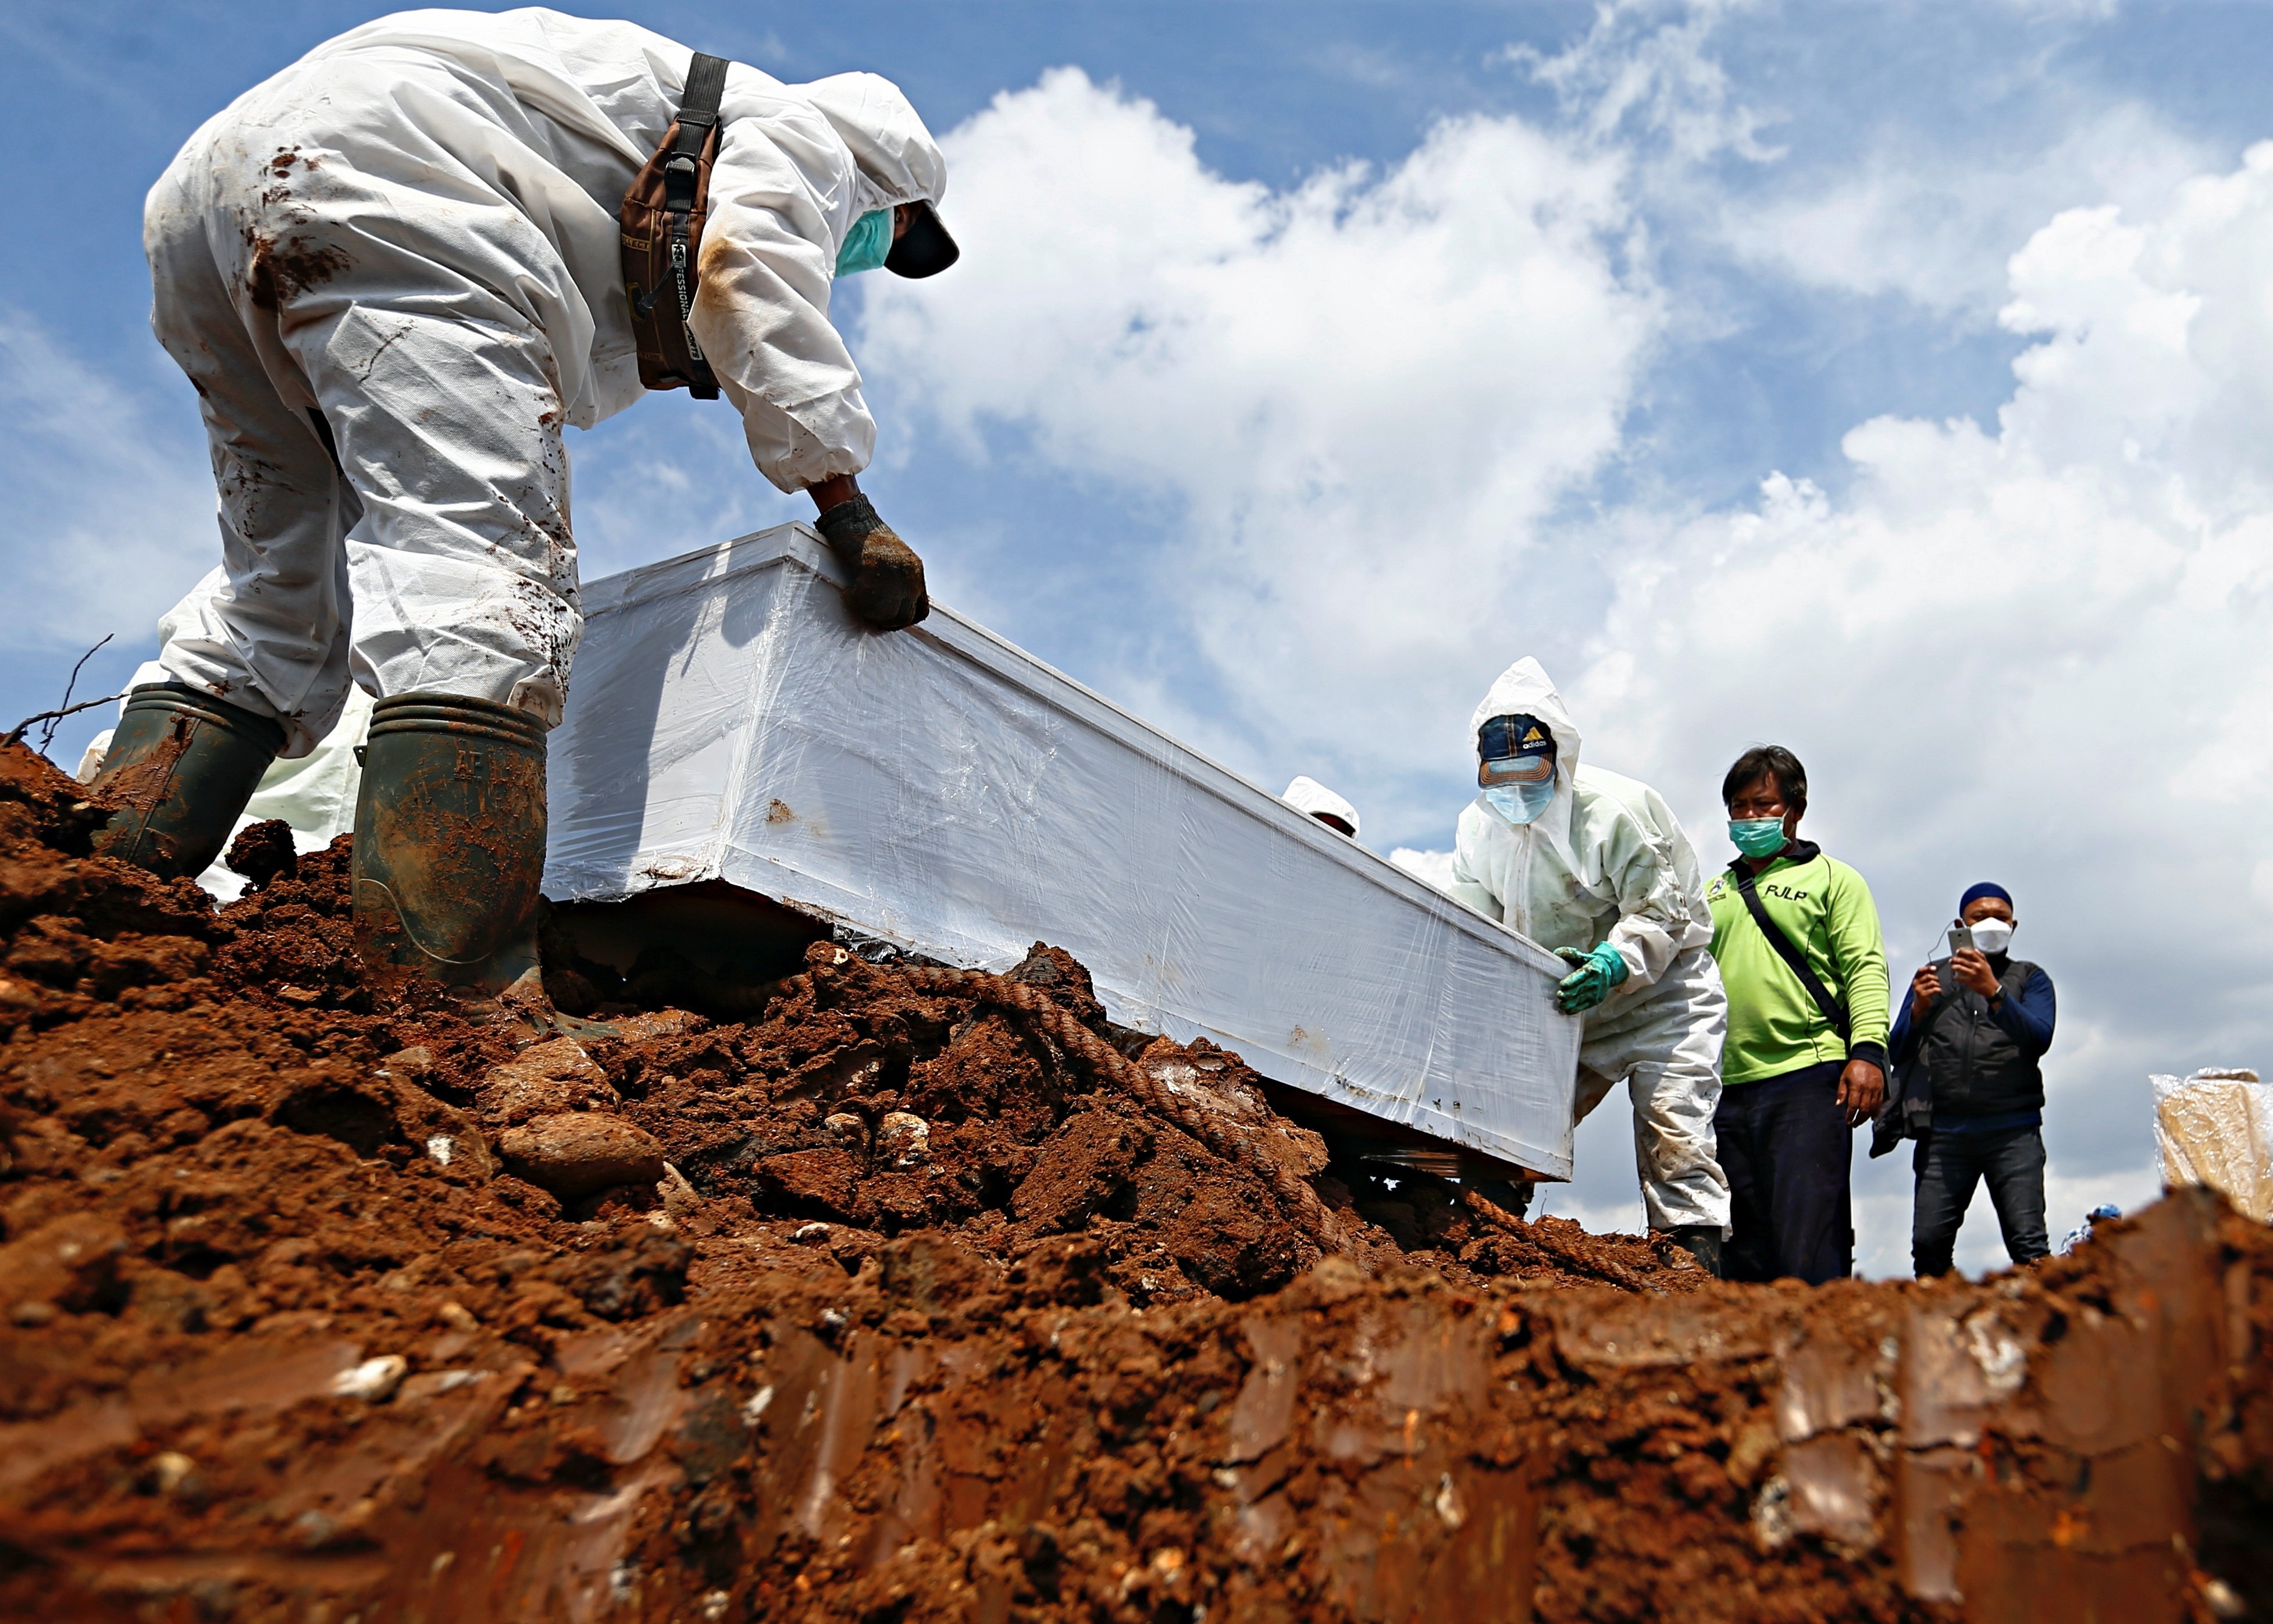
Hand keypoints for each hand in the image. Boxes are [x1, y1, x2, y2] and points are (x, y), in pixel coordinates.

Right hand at [815, 495, 929, 629]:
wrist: (852, 515)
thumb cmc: (865, 538)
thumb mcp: (891, 560)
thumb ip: (897, 581)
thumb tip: (891, 610)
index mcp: (916, 570)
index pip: (921, 611)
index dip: (904, 621)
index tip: (887, 621)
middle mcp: (909, 573)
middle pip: (904, 616)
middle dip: (885, 621)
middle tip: (867, 616)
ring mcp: (893, 572)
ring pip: (886, 613)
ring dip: (868, 613)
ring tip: (855, 602)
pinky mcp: (874, 569)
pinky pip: (866, 600)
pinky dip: (854, 601)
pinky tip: (847, 593)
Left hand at [1553, 943, 1628, 1013]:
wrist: (1608, 971)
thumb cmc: (1591, 962)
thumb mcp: (1583, 955)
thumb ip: (1570, 954)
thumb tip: (1557, 954)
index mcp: (1592, 968)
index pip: (1581, 976)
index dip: (1571, 981)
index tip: (1561, 985)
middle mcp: (1596, 981)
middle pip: (1580, 989)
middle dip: (1568, 994)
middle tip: (1559, 995)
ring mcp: (1597, 991)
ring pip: (1582, 999)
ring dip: (1570, 1003)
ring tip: (1561, 1004)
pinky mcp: (1597, 999)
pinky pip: (1585, 1006)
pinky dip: (1575, 1009)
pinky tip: (1567, 1010)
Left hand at [1837, 1058, 1884, 1127]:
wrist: (1868, 1058)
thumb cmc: (1853, 1067)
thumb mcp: (1844, 1077)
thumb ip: (1841, 1091)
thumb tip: (1838, 1104)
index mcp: (1856, 1087)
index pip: (1853, 1105)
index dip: (1850, 1115)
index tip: (1847, 1121)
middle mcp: (1867, 1090)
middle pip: (1864, 1109)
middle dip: (1858, 1119)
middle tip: (1854, 1124)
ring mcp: (1875, 1090)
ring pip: (1872, 1108)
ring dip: (1866, 1117)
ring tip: (1861, 1122)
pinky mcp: (1881, 1089)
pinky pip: (1880, 1103)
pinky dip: (1877, 1111)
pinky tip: (1873, 1117)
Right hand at [1909, 963, 1941, 1020]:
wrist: (1919, 1006)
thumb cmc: (1922, 994)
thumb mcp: (1922, 984)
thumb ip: (1926, 976)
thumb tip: (1933, 969)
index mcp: (1915, 979)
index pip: (1920, 970)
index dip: (1927, 968)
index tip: (1934, 968)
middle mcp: (1915, 983)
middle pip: (1928, 976)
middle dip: (1936, 978)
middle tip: (1937, 983)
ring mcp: (1919, 989)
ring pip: (1932, 982)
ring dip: (1938, 985)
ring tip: (1938, 988)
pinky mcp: (1923, 995)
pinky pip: (1934, 989)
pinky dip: (1939, 990)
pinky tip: (1939, 992)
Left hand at [1950, 947, 1997, 998]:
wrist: (1991, 989)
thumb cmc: (1988, 977)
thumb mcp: (1987, 965)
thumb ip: (1982, 957)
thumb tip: (1975, 950)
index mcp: (1981, 962)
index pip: (1971, 953)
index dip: (1963, 951)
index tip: (1958, 951)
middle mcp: (1976, 967)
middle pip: (1962, 960)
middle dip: (1954, 959)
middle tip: (1951, 960)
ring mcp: (1972, 974)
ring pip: (1959, 968)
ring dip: (1953, 967)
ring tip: (1952, 967)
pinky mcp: (1969, 981)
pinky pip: (1959, 978)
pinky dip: (1955, 977)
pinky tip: (1955, 977)